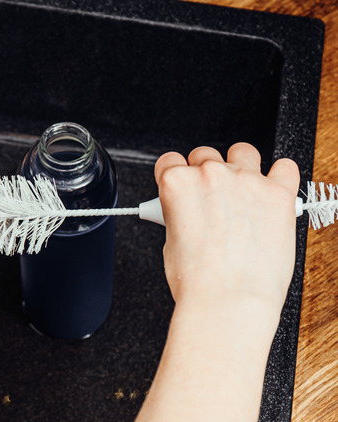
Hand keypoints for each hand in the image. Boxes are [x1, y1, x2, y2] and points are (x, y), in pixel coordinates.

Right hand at [136, 143, 299, 421]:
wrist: (228, 302)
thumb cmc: (198, 282)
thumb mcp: (172, 242)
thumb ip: (180, 214)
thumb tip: (191, 212)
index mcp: (176, 185)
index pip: (170, 160)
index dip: (176, 173)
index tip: (183, 184)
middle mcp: (210, 175)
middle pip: (205, 154)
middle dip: (207, 173)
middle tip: (213, 198)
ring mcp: (246, 181)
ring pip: (243, 151)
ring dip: (241, 166)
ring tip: (244, 193)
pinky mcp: (278, 193)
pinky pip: (285, 167)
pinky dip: (280, 175)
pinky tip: (273, 191)